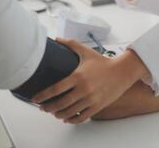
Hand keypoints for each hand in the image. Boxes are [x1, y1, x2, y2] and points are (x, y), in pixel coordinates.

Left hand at [32, 38, 148, 123]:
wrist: (122, 71)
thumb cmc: (104, 62)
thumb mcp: (87, 52)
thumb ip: (71, 44)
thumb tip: (57, 38)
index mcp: (78, 76)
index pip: (55, 89)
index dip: (43, 96)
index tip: (35, 99)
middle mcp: (83, 89)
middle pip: (60, 103)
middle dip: (48, 108)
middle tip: (44, 108)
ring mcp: (91, 99)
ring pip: (69, 112)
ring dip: (59, 115)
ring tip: (55, 113)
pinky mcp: (98, 106)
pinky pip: (82, 117)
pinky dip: (72, 120)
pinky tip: (68, 118)